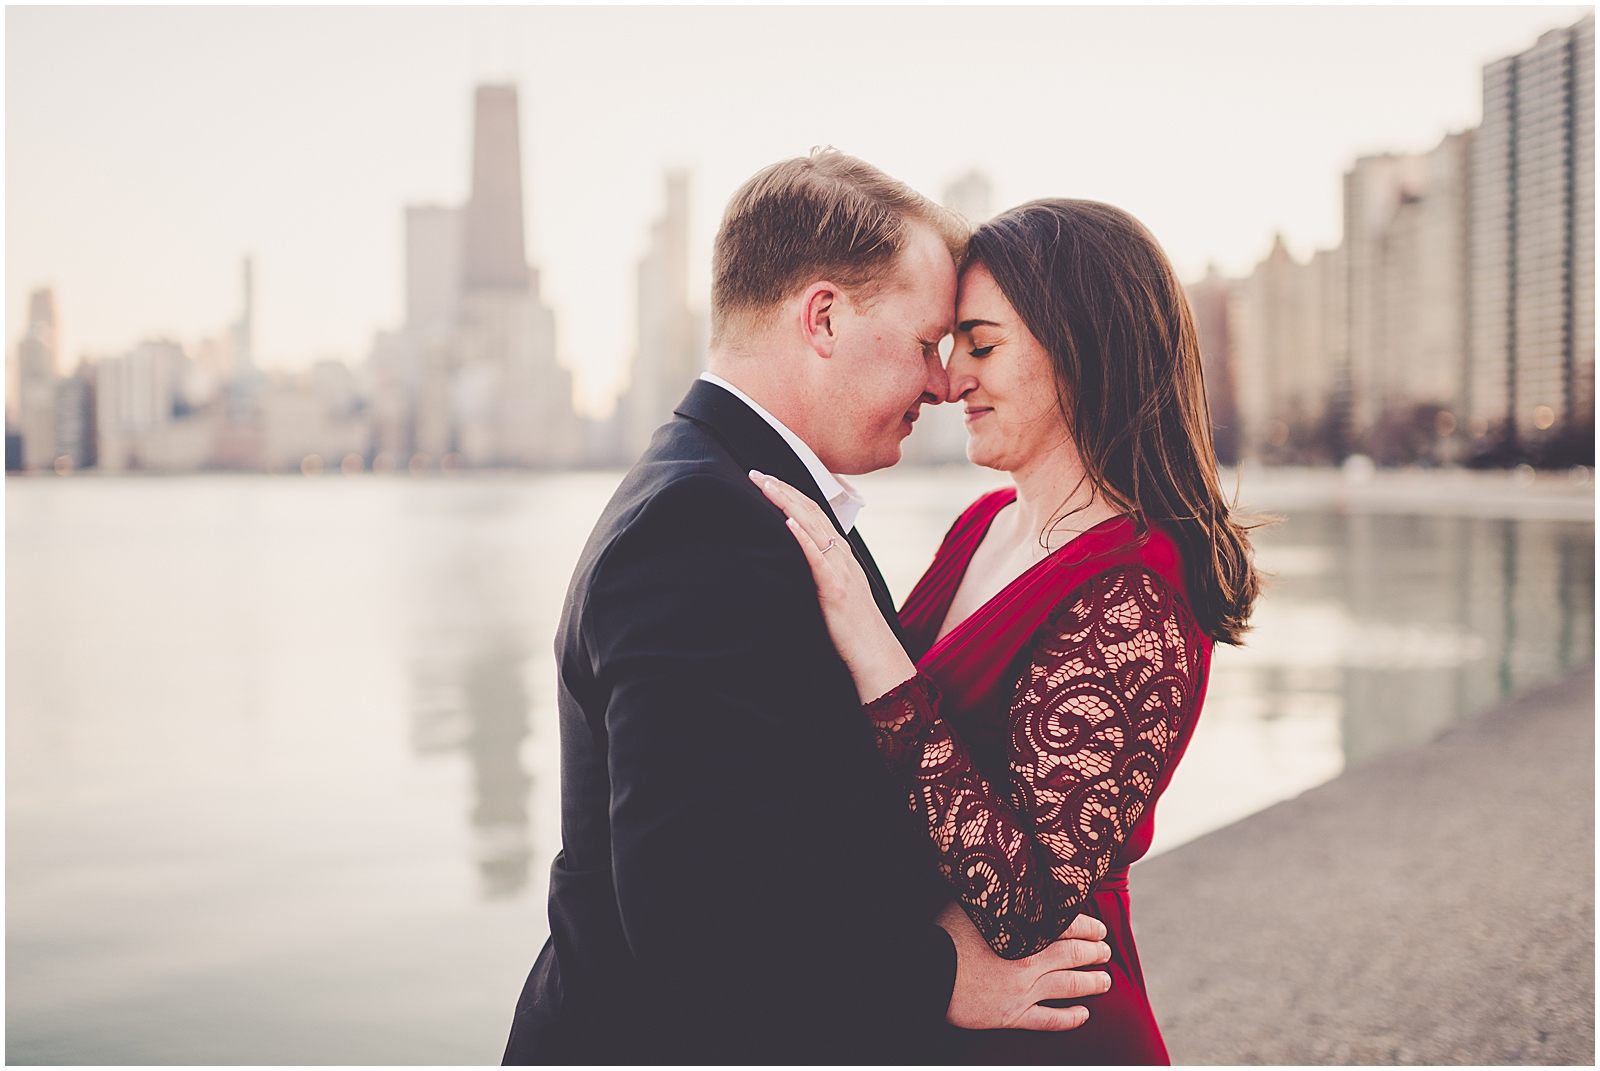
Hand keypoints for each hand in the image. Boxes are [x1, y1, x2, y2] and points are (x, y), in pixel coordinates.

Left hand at [750, 470, 916, 702]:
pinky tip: (787, 521)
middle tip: (757, 472)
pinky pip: (817, 558)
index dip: (791, 492)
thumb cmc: (853, 625)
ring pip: (812, 526)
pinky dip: (802, 536)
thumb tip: (800, 558)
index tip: (768, 478)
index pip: (814, 512)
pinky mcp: (835, 588)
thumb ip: (821, 570)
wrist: (874, 652)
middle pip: (810, 511)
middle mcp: (841, 555)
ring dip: (787, 502)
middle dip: (783, 489)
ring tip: (766, 485)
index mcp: (840, 553)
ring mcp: (839, 569)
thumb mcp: (835, 589)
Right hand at [937, 900, 1111, 1030]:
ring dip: (1092, 983)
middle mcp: (1028, 960)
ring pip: (1068, 986)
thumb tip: (1014, 877)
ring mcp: (1022, 990)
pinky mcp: (1012, 1015)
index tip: (1099, 930)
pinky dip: (1070, 1018)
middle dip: (1095, 953)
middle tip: (1106, 952)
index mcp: (1022, 931)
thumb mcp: (972, 904)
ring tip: (1105, 980)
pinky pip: (1049, 1020)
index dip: (1088, 928)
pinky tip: (1084, 1015)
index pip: (1068, 926)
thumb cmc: (945, 934)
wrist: (926, 972)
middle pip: (1074, 956)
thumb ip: (999, 895)